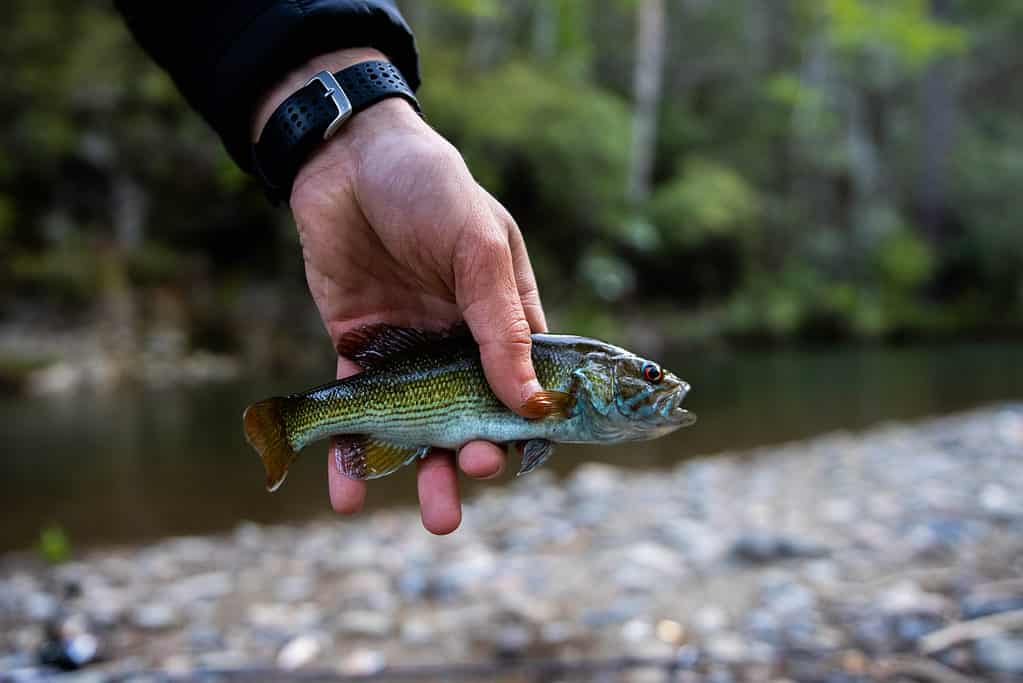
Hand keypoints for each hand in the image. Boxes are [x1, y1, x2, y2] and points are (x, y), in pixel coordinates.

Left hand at [253, 49, 546, 533]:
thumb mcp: (478, 248)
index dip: (527, 427)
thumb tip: (532, 406)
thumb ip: (502, 326)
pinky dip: (352, 451)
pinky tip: (347, 494)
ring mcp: (410, 350)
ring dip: (425, 472)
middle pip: (475, 417)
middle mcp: (460, 342)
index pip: (527, 386)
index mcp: (504, 316)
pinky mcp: (359, 349)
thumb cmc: (430, 190)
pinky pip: (357, 408)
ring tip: (434, 515)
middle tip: (468, 476)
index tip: (517, 455)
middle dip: (476, 456)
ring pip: (421, 425)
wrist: (345, 159)